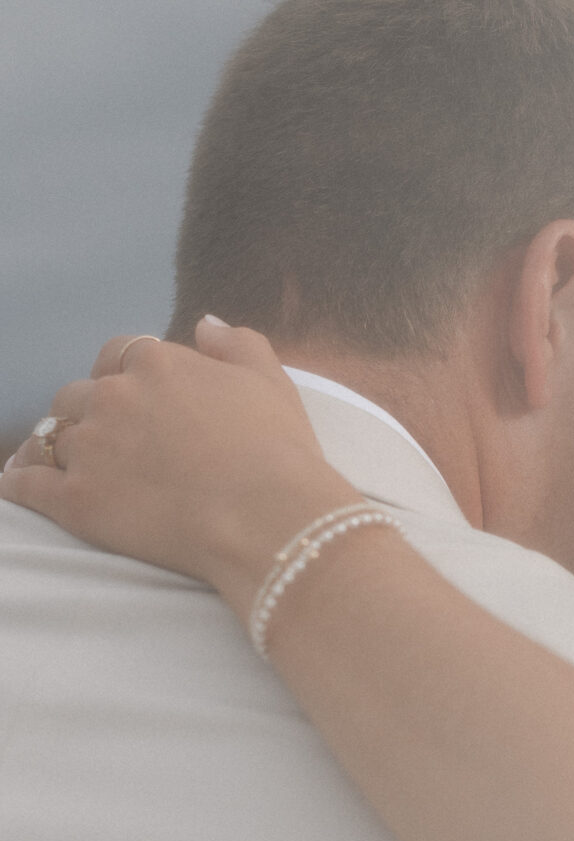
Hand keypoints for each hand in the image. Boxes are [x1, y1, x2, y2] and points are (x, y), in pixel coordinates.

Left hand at [0, 322, 359, 610]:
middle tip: (110, 443)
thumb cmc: (280, 454)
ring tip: (64, 465)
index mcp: (158, 363)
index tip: (138, 402)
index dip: (125, 376)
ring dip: (55, 447)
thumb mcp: (272, 382)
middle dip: (89, 414)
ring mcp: (90, 447)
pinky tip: (21, 488)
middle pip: (79, 395)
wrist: (268, 518)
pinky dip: (20, 483)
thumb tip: (205, 322)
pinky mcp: (74, 499)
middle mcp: (115, 397)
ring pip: (49, 436)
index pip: (120, 354)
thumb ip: (236, 343)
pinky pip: (26, 483)